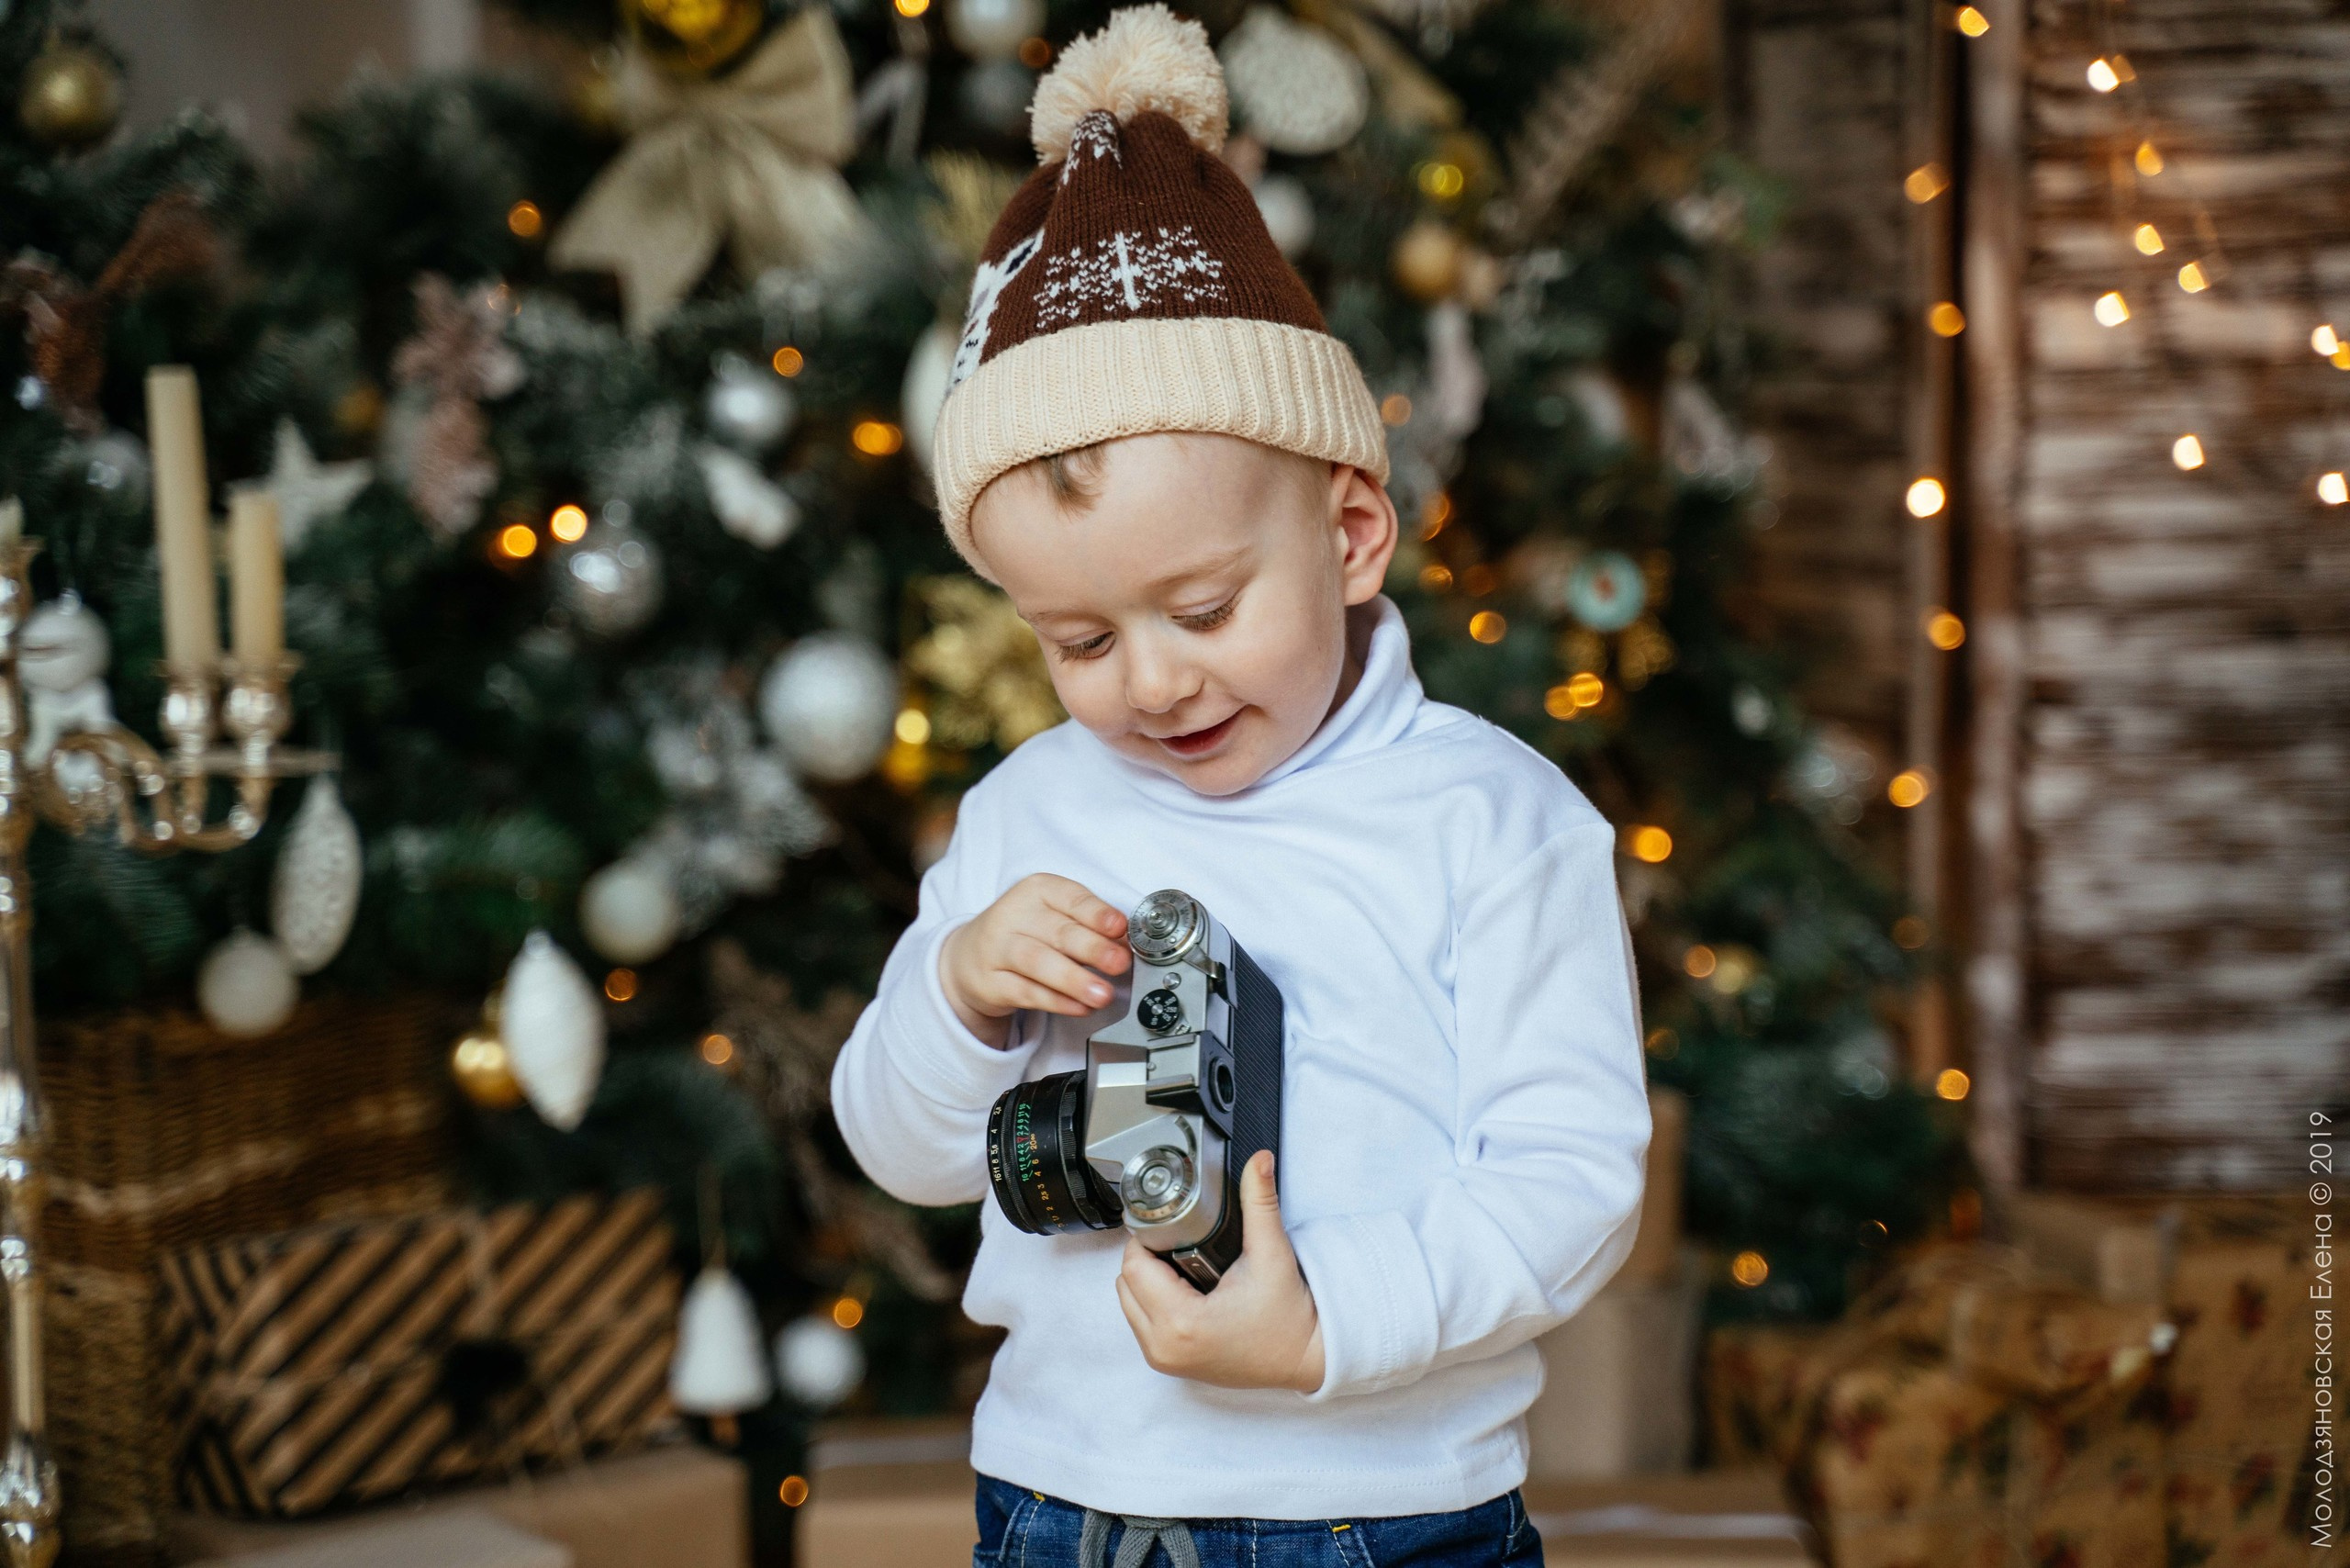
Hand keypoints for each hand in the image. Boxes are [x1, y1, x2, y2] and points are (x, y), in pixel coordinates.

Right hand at [939, 873, 1130, 1047]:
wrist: (969, 957)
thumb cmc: (1025, 932)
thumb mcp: (1054, 917)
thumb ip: (1088, 927)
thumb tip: (1124, 943)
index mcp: (1037, 890)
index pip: (1071, 898)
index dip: (1097, 913)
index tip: (1120, 927)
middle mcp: (1014, 914)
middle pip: (1058, 931)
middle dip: (1093, 948)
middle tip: (1119, 963)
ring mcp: (997, 948)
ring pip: (1038, 962)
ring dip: (1074, 979)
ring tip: (1102, 994)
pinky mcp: (990, 982)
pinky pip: (1026, 992)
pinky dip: (1056, 1001)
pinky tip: (1079, 1007)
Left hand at [1115, 1150, 1325, 1393]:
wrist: (1306, 1359)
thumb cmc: (1289, 1318)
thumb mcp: (1271, 1253)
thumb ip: (1259, 1202)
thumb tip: (1258, 1161)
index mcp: (1181, 1322)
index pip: (1134, 1266)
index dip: (1149, 1238)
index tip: (1173, 1228)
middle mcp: (1164, 1346)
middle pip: (1126, 1283)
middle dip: (1149, 1258)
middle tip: (1183, 1245)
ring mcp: (1164, 1359)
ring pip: (1128, 1302)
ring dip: (1149, 1281)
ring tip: (1187, 1267)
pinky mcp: (1168, 1363)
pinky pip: (1141, 1321)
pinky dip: (1154, 1301)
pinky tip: (1187, 1289)